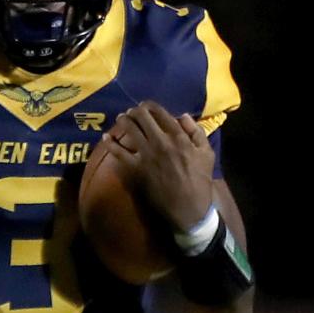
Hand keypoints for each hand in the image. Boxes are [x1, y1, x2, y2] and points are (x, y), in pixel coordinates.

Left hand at [107, 102, 214, 232]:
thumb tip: (183, 116)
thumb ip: (196, 132)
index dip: (150, 106)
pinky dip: (111, 143)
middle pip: (142, 117)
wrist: (188, 207)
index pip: (160, 113)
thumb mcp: (207, 153)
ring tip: (121, 119)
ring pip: (129, 130)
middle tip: (131, 112)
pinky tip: (106, 137)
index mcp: (178, 136)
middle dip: (135, 111)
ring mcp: (146, 155)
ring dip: (123, 121)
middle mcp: (160, 141)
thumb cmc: (200, 181)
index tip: (146, 106)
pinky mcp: (136, 169)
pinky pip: (118, 152)